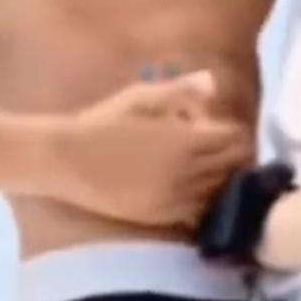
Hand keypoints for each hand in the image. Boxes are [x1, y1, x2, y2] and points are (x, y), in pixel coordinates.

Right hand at [47, 72, 255, 228]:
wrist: (65, 161)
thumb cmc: (102, 123)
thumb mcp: (139, 97)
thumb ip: (180, 91)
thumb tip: (213, 83)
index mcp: (183, 141)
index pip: (234, 139)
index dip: (231, 130)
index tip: (218, 124)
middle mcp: (184, 174)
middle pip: (233, 166)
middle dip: (231, 153)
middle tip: (216, 145)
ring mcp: (174, 199)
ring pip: (220, 191)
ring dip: (220, 177)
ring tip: (204, 165)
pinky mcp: (161, 216)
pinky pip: (200, 211)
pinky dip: (204, 199)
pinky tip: (189, 187)